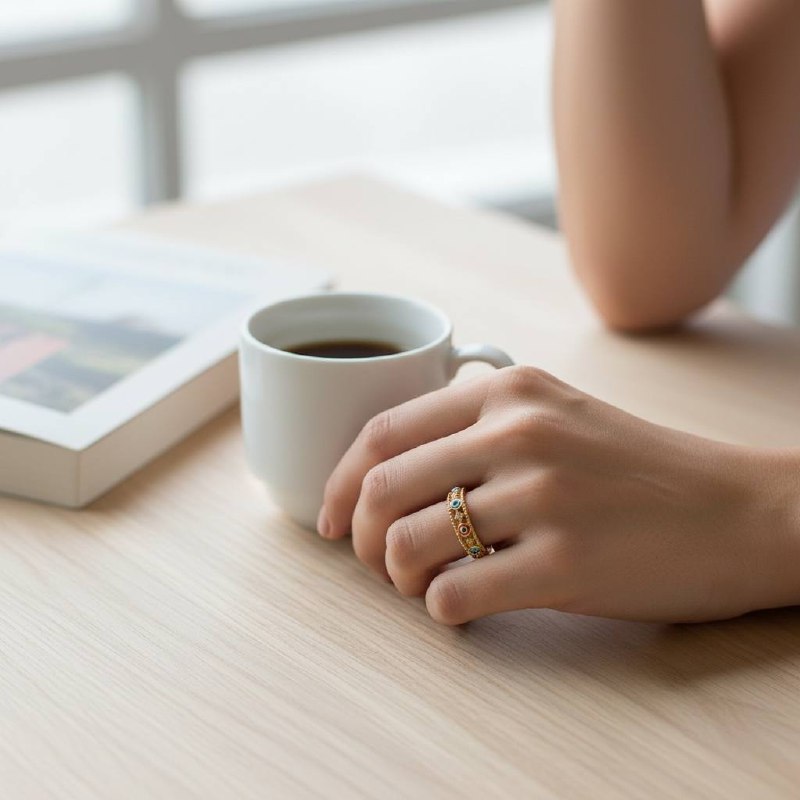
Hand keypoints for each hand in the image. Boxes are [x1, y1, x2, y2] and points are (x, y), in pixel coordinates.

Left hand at [317, 366, 799, 623]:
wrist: (738, 511)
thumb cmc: (639, 468)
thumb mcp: (560, 410)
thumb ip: (480, 421)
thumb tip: (392, 464)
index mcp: (509, 390)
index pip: (384, 431)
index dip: (339, 480)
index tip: (328, 518)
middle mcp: (519, 434)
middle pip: (383, 487)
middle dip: (356, 535)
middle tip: (369, 561)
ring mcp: (543, 497)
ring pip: (409, 543)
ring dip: (396, 576)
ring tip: (422, 584)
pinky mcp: (565, 564)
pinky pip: (455, 594)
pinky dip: (439, 610)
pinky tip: (462, 607)